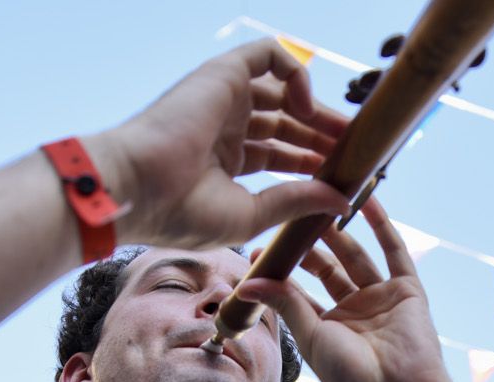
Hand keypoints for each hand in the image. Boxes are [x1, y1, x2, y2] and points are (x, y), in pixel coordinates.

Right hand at [92, 40, 349, 248]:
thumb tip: (342, 200)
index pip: (281, 154)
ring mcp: (224, 99)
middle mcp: (225, 126)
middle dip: (323, 136)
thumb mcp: (251, 214)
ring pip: (284, 93)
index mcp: (225, 161)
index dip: (313, 160)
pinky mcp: (222, 74)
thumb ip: (296, 201)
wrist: (137, 188)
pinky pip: (268, 55)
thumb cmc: (180, 212)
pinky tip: (306, 108)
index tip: (343, 175)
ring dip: (318, 110)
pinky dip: (295, 74)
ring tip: (346, 135)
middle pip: (288, 123)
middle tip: (357, 153)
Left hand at [234, 196, 455, 381]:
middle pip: (329, 266)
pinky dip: (381, 225)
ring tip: (320, 199)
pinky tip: (365, 199)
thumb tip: (248, 282)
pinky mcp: (408, 291)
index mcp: (328, 326)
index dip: (284, 266)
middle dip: (311, 241)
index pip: (301, 289)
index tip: (263, 243)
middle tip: (292, 213)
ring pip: (357, 254)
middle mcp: (354, 309)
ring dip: (341, 228)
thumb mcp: (311, 337)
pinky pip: (393, 252)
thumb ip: (285, 304)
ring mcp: (382, 298)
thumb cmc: (352, 379)